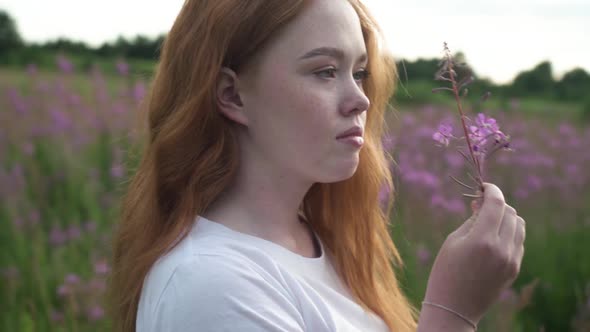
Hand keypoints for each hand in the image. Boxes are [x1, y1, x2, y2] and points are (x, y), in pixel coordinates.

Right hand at [422, 183, 525, 323]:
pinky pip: (518, 241)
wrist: (454, 308)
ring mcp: (511, 260)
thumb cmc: (445, 272)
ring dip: (506, 217)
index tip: (484, 187)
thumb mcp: (453, 241)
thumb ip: (472, 220)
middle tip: (480, 205)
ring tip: (488, 222)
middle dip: (497, 204)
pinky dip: (509, 233)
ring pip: (519, 225)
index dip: (491, 190)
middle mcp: (502, 248)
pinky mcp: (514, 268)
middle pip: (510, 212)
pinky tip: (492, 238)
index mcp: (482, 239)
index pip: (497, 203)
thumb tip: (484, 205)